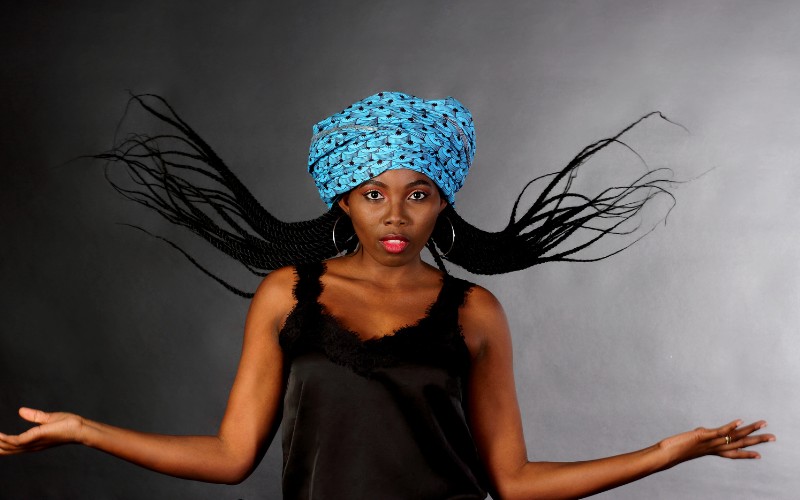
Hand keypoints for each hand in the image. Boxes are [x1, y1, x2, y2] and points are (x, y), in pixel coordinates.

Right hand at [0, 407, 83, 454]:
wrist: (81, 428)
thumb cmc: (68, 424)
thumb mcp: (47, 419)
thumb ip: (33, 416)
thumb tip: (20, 410)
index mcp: (32, 442)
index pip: (12, 446)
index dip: (0, 444)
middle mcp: (31, 445)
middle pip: (8, 449)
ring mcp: (33, 442)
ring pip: (10, 446)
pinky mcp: (36, 437)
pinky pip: (17, 441)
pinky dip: (6, 440)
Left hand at [658, 419, 774, 466]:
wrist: (667, 454)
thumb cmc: (676, 448)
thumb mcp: (693, 441)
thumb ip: (701, 436)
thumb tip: (704, 430)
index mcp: (713, 451)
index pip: (734, 454)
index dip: (747, 455)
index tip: (760, 455)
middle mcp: (715, 448)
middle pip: (740, 445)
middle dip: (757, 441)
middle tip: (773, 437)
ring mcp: (711, 442)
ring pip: (735, 436)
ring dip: (750, 429)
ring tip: (762, 424)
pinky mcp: (703, 435)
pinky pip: (720, 431)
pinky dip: (730, 426)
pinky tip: (739, 421)